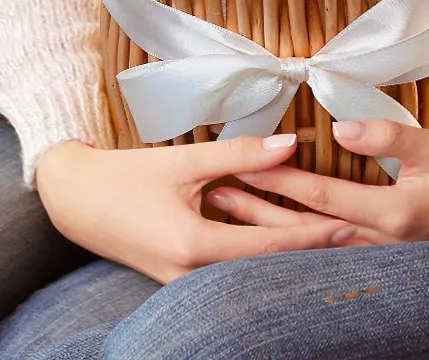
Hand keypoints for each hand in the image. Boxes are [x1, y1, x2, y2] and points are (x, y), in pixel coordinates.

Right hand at [35, 133, 352, 282]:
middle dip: (306, 253)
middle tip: (352, 239)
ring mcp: (181, 285)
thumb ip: (240, 154)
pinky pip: (226, 271)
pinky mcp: (177, 280)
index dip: (311, 235)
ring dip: (284, 256)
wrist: (75, 201)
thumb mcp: (185, 161)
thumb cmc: (127, 177)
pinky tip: (280, 242)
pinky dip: (256, 256)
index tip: (348, 225)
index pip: (268, 246)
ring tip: (327, 241)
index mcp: (193, 247)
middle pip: (262, 268)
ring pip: (246, 273)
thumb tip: (291, 144)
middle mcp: (190, 277)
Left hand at [218, 123, 428, 243]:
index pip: (323, 196)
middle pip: (305, 231)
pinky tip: (268, 236)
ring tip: (228, 214)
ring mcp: (379, 258)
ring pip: (311, 248)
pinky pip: (328, 254)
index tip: (246, 161)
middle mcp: (379, 244)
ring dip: (268, 231)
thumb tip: (342, 127)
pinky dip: (293, 244)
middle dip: (257, 211)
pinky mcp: (380, 259)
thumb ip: (389, 136)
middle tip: (216, 192)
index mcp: (392, 214)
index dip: (282, 178)